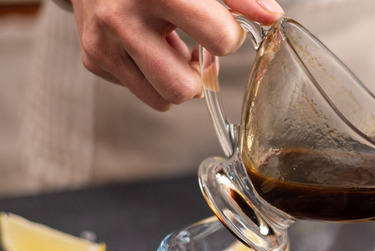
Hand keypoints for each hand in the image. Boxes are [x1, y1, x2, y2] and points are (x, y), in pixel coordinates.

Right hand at [71, 0, 283, 110]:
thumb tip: (271, 16)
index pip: (220, 39)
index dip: (229, 37)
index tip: (222, 25)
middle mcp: (124, 18)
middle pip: (183, 88)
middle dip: (198, 76)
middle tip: (196, 50)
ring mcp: (103, 42)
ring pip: (163, 99)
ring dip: (177, 81)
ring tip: (172, 49)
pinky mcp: (92, 57)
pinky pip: (141, 91)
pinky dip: (153, 75)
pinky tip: (149, 46)